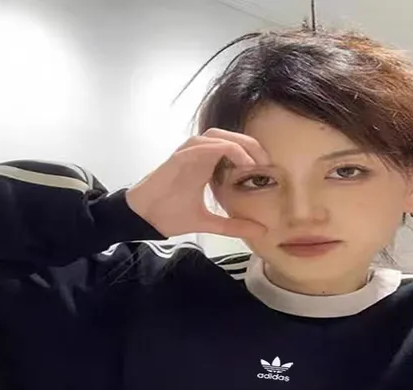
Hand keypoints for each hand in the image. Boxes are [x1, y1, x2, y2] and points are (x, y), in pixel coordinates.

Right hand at [125, 128, 268, 241]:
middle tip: (267, 162)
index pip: (233, 148)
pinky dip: (222, 148)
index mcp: (205, 165)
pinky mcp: (178, 158)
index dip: (252, 154)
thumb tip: (260, 231)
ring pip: (217, 135)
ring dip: (238, 143)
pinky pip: (202, 145)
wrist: (143, 217)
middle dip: (250, 144)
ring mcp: (187, 154)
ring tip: (253, 160)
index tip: (268, 171)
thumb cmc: (169, 215)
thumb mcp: (208, 222)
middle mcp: (198, 155)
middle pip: (229, 137)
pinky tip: (236, 159)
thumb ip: (232, 226)